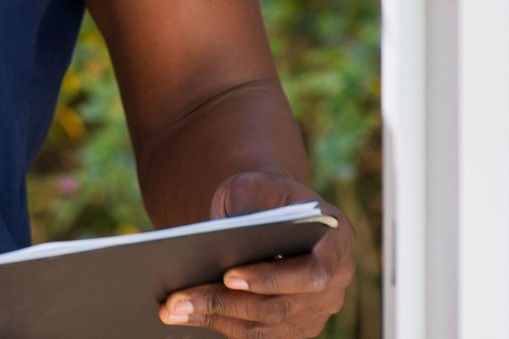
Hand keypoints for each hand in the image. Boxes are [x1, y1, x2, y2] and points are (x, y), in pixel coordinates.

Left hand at [158, 171, 354, 336]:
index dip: (272, 279)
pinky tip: (186, 312)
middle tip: (178, 299)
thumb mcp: (253, 185)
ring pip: (267, 326)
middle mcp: (337, 279)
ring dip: (216, 318)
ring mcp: (319, 308)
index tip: (228, 276)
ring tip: (171, 308)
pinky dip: (221, 324)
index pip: (312, 272)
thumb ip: (247, 205)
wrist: (268, 208)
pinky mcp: (296, 325)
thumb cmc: (261, 193)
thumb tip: (222, 240)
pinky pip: (259, 334)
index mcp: (337, 237)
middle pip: (281, 306)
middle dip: (226, 304)